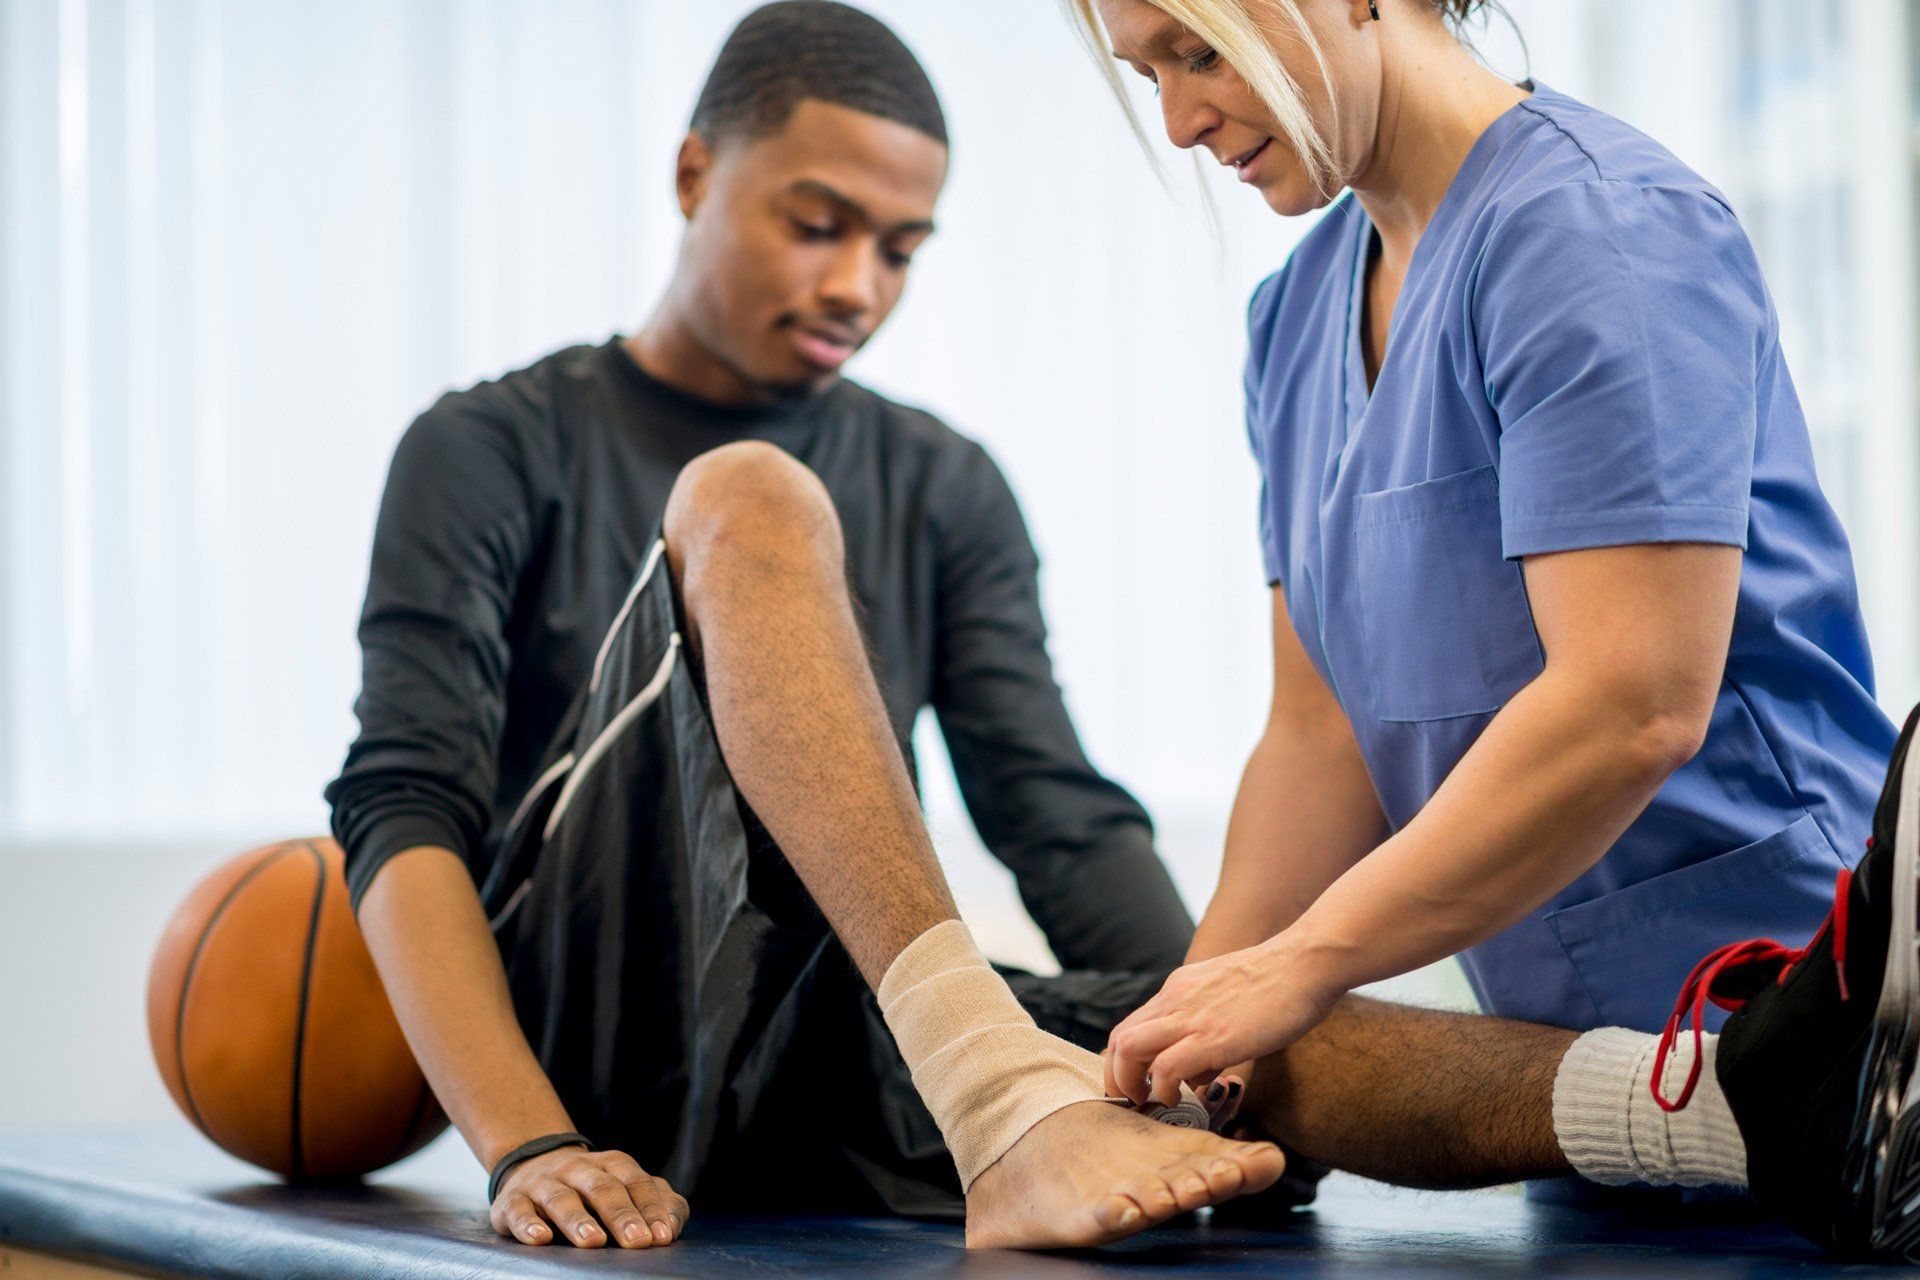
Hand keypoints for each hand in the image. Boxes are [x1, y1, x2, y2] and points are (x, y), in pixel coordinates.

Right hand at [490, 1145, 689, 1248]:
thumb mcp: (626, 1187)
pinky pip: (518, 1210)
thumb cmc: (592, 1188)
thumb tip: (671, 1228)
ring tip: (594, 1241)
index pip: (635, 1183)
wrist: (533, 1166)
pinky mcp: (511, 1200)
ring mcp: (543, 1183)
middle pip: (602, 1188)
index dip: (650, 1208)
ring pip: (560, 1198)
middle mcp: (577, 1168)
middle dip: (621, 1215)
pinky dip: (528, 1224)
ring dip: (578, 1219)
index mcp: (612, 1164)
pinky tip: (540, 1239)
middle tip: (638, 1241)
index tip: (661, 1237)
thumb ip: (656, 1202)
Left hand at [1104, 942, 1336, 1106]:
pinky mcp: (1213, 1037)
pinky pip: (1166, 1068)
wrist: (1306, 961)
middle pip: (1119, 1039)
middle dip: (1117, 1078)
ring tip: (1151, 1104)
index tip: (1137, 1086)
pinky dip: (1163, 1090)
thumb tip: (1198, 1073)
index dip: (1124, 1062)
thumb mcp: (1227, 997)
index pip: (1130, 1027)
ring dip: (1130, 1085)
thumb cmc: (1281, 983)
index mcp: (1179, 989)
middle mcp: (1175, 998)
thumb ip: (1207, 1027)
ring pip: (1128, 1049)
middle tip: (1136, 1102)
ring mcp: (1191, 1016)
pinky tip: (1180, 1100)